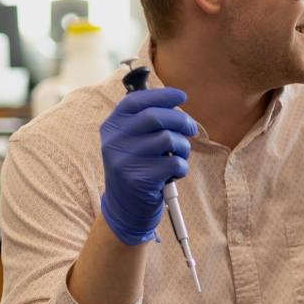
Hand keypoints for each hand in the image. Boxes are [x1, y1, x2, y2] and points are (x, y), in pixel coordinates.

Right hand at [100, 88, 197, 245]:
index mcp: (112, 126)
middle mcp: (114, 141)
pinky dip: (182, 167)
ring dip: (183, 147)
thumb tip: (176, 103)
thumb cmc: (137, 168)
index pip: (135, 100)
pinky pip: (174, 163)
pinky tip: (174, 174)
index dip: (162, 95)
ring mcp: (124, 160)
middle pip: (156, 117)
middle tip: (191, 129)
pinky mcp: (139, 179)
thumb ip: (146, 122)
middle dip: (181, 120)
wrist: (125, 208)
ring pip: (169, 139)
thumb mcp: (131, 142)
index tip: (181, 96)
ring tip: (179, 156)